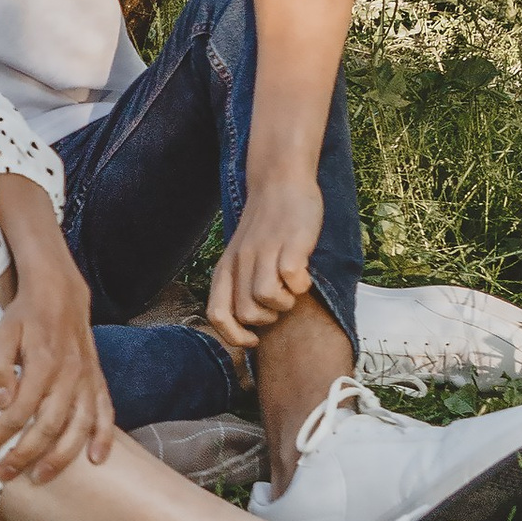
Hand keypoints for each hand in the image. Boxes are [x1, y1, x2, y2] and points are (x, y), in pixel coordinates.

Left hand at [0, 255, 116, 479]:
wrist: (60, 291)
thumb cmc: (25, 314)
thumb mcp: (1, 333)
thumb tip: (0, 404)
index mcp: (42, 364)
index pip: (16, 413)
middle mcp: (68, 376)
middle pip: (47, 426)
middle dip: (24, 455)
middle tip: (4, 475)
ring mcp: (86, 379)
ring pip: (78, 426)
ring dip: (61, 456)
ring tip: (41, 477)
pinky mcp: (97, 379)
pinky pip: (105, 412)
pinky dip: (103, 437)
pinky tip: (96, 459)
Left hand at [205, 178, 324, 349]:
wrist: (280, 181)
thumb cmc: (265, 224)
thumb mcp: (242, 254)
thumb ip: (241, 282)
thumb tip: (248, 323)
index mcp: (226, 267)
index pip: (217, 315)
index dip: (233, 335)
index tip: (253, 339)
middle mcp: (242, 261)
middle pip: (247, 313)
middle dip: (267, 319)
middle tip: (279, 301)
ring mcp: (265, 251)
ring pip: (266, 299)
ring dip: (285, 304)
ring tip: (291, 288)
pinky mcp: (291, 243)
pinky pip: (292, 279)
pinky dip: (301, 285)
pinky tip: (304, 275)